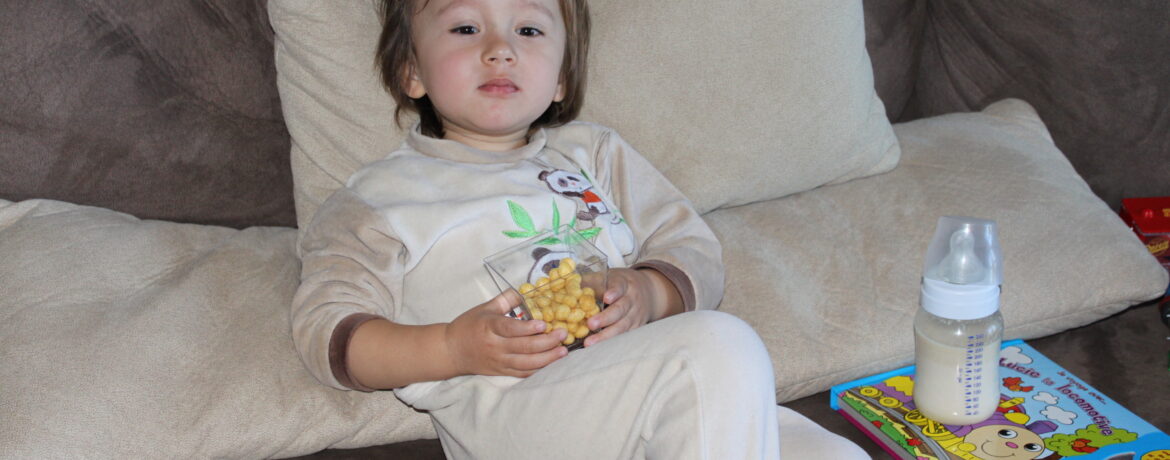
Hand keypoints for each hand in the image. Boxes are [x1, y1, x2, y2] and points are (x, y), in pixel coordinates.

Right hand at [444, 290, 568, 377]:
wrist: (451, 351)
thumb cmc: (469, 326)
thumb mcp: (484, 307)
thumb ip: (506, 299)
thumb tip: (526, 291)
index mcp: (489, 327)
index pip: (509, 329)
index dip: (527, 328)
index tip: (544, 324)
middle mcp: (494, 346)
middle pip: (523, 347)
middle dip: (546, 342)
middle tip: (563, 334)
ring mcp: (499, 361)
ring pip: (526, 363)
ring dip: (547, 358)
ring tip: (563, 351)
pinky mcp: (502, 372)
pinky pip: (523, 373)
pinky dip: (539, 370)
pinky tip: (552, 363)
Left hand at [583, 268, 675, 346]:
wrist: (648, 291)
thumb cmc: (619, 284)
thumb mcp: (607, 277)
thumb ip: (589, 282)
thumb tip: (568, 287)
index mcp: (624, 283)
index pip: (620, 287)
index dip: (614, 292)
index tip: (606, 298)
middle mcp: (632, 299)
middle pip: (621, 309)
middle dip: (606, 318)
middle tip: (591, 324)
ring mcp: (636, 315)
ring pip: (623, 326)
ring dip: (606, 336)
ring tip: (589, 343)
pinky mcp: (637, 328)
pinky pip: (625, 336)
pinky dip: (612, 343)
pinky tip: (599, 349)